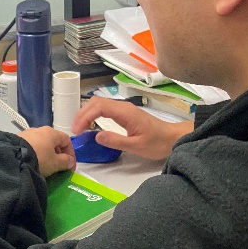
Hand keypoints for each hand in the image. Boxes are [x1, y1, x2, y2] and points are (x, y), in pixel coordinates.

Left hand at [18, 126, 76, 176]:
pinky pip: (32, 146)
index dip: (71, 153)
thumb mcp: (55, 163)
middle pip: (54, 141)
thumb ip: (66, 161)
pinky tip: (34, 162)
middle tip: (58, 166)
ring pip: (42, 143)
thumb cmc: (40, 159)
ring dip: (47, 154)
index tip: (70, 166)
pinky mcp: (18, 139)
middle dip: (58, 154)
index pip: (66, 140)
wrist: (14, 158)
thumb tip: (69, 160)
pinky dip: (36, 153)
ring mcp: (28, 133)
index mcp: (52, 133)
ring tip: (46, 166)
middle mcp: (40, 129)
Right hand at [71, 96, 194, 159]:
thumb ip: (116, 141)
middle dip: (82, 114)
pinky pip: (104, 109)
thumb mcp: (137, 146)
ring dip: (86, 113)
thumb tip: (96, 136)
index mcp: (125, 113)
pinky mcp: (124, 114)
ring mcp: (124, 109)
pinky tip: (90, 125)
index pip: (99, 107)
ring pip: (99, 104)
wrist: (172, 138)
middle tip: (74, 130)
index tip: (77, 130)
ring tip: (79, 128)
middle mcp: (123, 107)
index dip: (85, 116)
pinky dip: (93, 115)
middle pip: (96, 102)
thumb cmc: (157, 143)